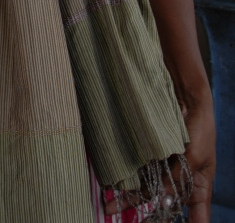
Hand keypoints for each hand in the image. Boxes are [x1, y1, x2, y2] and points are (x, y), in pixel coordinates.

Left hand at [104, 94, 215, 221]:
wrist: (185, 99)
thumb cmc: (199, 128)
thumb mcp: (193, 157)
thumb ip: (176, 178)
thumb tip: (162, 200)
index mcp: (199, 186)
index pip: (198, 217)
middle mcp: (180, 181)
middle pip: (166, 206)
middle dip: (151, 218)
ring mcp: (165, 168)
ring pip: (148, 191)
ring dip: (131, 200)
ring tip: (111, 206)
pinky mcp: (152, 156)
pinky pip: (140, 172)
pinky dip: (128, 180)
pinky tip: (113, 186)